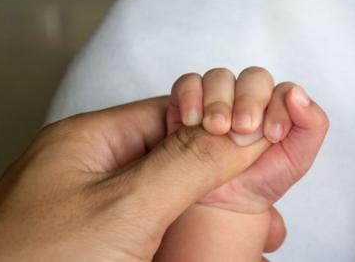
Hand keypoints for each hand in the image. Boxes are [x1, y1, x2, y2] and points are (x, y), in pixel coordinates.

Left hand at [0, 97, 269, 261]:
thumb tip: (240, 133)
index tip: (260, 137)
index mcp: (92, 141)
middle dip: (224, 168)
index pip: (173, 111)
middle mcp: (97, 170)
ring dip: (214, 205)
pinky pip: (164, 223)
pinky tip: (220, 243)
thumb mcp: (124, 206)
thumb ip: (186, 161)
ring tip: (257, 225)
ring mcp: (102, 208)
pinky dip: (195, 233)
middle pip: (177, 151)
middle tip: (262, 191)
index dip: (221, 121)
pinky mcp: (110, 241)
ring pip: (176, 192)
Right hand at [166, 66, 328, 212]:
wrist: (226, 204)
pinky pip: (188, 83)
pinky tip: (193, 120)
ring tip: (216, 128)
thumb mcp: (297, 158)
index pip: (282, 90)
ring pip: (220, 77)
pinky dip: (190, 96)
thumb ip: (311, 125)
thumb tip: (297, 93)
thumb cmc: (263, 179)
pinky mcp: (189, 102)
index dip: (278, 108)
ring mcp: (218, 98)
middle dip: (249, 101)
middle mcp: (248, 97)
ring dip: (219, 100)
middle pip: (253, 78)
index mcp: (277, 107)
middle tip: (242, 129)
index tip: (272, 136)